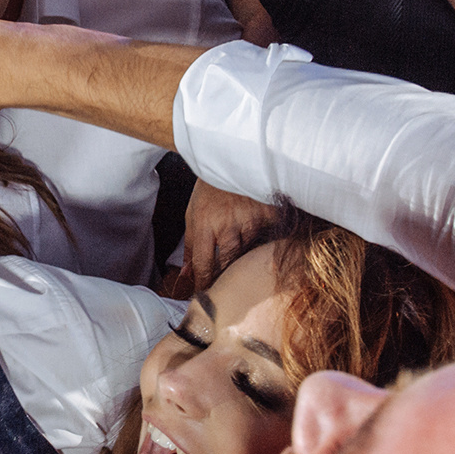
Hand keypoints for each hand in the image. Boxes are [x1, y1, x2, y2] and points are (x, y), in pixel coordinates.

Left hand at [175, 181, 279, 295]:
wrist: (232, 159)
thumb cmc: (210, 189)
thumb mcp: (192, 214)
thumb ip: (190, 246)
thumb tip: (186, 274)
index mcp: (204, 224)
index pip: (204, 264)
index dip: (204, 283)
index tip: (205, 293)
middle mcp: (227, 224)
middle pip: (228, 263)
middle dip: (226, 275)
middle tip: (226, 281)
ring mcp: (249, 220)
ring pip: (249, 252)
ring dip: (245, 255)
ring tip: (243, 246)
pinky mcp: (268, 214)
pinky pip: (267, 238)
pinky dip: (263, 240)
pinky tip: (260, 233)